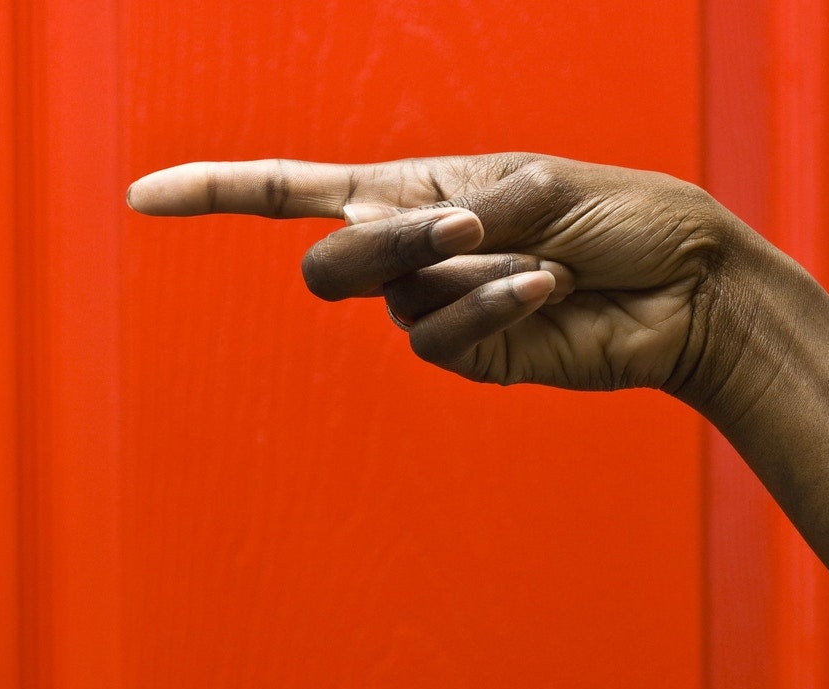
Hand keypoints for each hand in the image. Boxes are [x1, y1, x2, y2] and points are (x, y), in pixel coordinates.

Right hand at [126, 152, 755, 408]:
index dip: (214, 193)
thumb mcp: (536, 189)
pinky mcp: (468, 359)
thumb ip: (454, 211)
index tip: (143, 196)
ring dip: (466, 274)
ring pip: (393, 302)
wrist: (685, 289)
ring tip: (542, 262)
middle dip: (386, 245)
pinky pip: (441, 338)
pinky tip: (550, 289)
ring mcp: (433, 310)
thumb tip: (388, 233)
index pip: (290, 191)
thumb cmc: (621, 217)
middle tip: (469, 227)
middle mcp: (408, 252)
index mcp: (412, 191)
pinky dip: (494, 307)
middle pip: (329, 264)